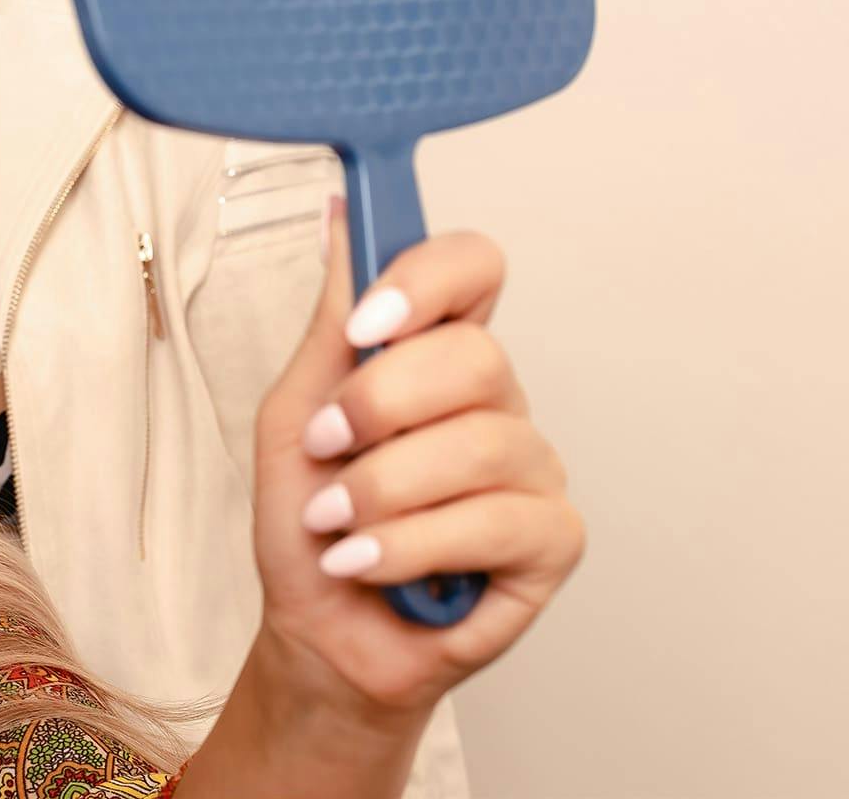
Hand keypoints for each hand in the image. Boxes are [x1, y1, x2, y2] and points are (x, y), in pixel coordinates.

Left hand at [248, 198, 584, 718]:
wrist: (318, 632)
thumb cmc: (310, 523)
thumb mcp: (297, 412)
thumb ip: (331, 321)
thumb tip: (341, 216)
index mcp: (439, 355)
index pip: (474, 268)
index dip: (428, 279)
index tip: (365, 324)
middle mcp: (497, 401)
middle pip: (475, 356)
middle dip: (377, 408)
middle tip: (326, 449)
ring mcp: (532, 468)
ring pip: (477, 444)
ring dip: (378, 490)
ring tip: (334, 523)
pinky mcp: (552, 541)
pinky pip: (494, 521)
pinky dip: (408, 545)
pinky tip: (365, 562)